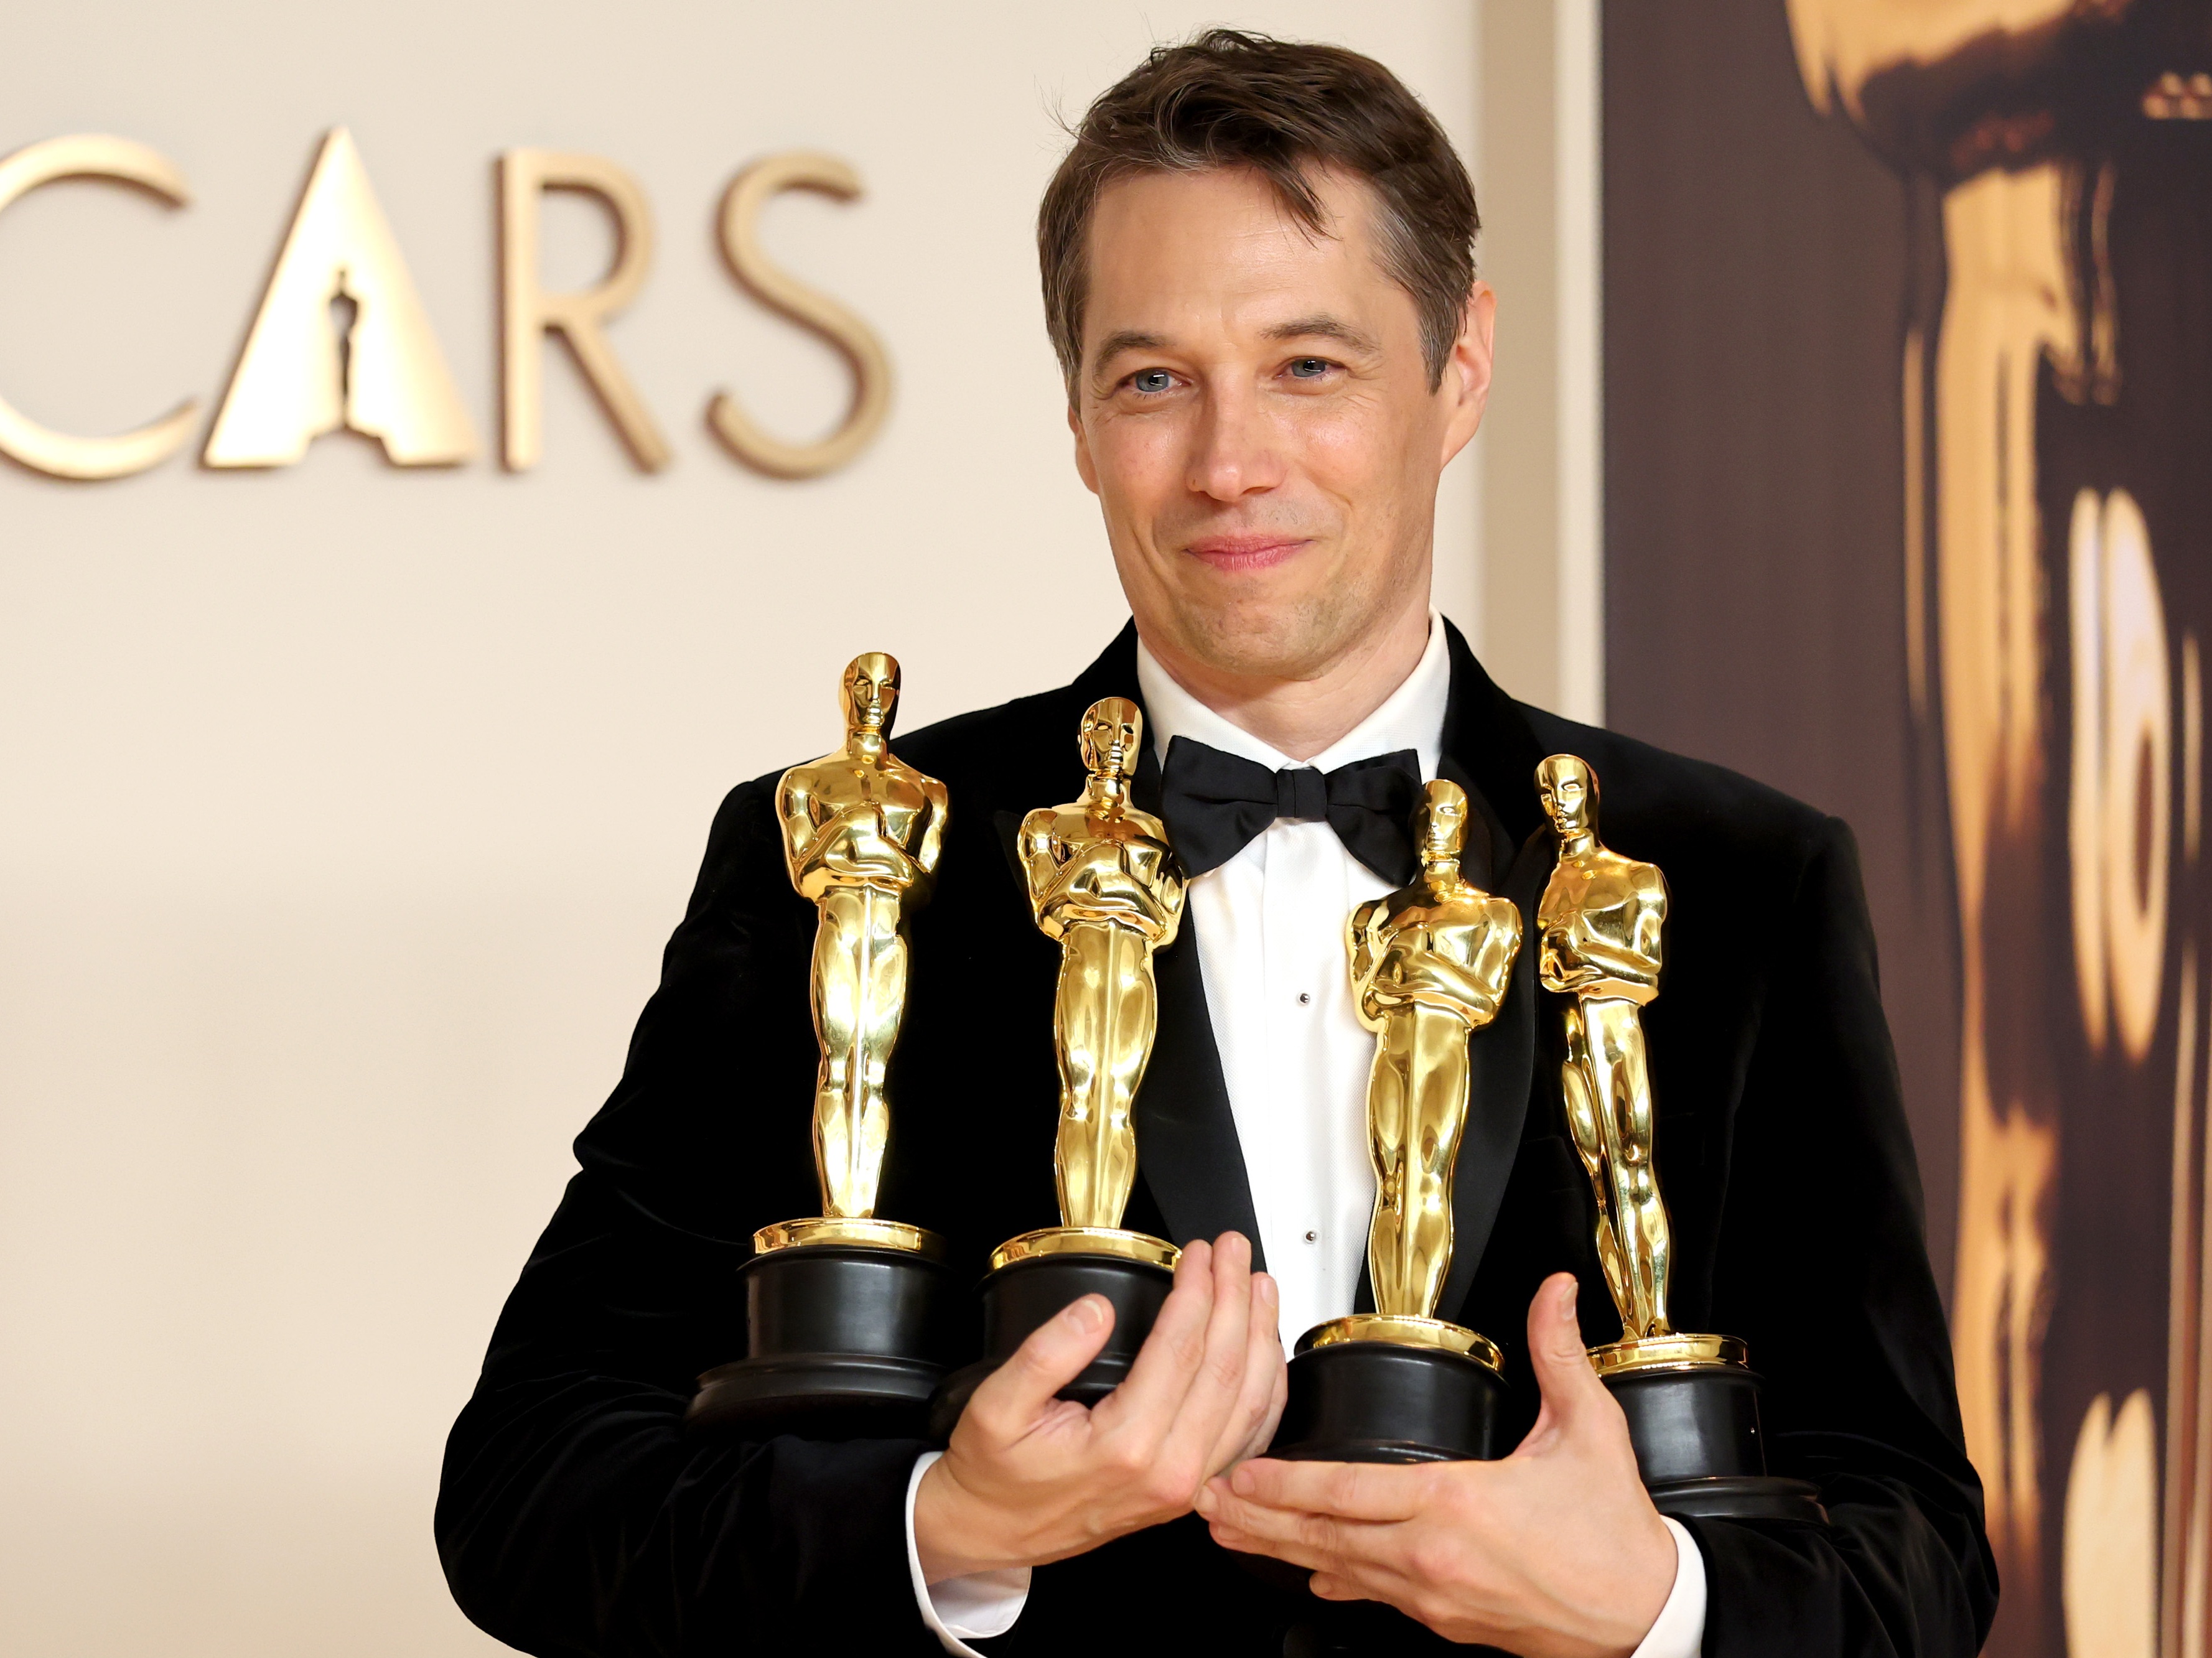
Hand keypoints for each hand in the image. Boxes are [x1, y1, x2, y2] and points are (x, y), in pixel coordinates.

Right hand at [913, 1233, 1286, 1582]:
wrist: (995, 1531)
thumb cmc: (996, 1472)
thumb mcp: (996, 1405)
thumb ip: (1047, 1354)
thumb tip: (1097, 1309)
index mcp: (1126, 1446)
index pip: (1181, 1349)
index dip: (1196, 1290)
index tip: (1195, 1253)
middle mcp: (1170, 1471)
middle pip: (1225, 1368)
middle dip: (1235, 1298)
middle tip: (1233, 1249)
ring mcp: (1186, 1487)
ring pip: (1249, 1402)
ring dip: (1261, 1336)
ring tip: (1260, 1285)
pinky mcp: (1189, 1491)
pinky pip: (1248, 1437)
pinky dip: (1267, 1389)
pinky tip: (1266, 1352)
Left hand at [1195, 1273, 1675, 1657]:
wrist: (1644, 1618)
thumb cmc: (1615, 1533)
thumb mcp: (1589, 1428)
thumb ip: (1556, 1351)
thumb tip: (1553, 1290)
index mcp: (1456, 1504)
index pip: (1347, 1489)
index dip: (1285, 1481)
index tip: (1239, 1471)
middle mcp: (1431, 1557)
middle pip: (1323, 1534)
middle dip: (1257, 1517)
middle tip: (1203, 1501)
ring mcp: (1434, 1597)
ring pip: (1338, 1569)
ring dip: (1279, 1547)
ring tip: (1229, 1531)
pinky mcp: (1445, 1622)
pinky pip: (1374, 1596)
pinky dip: (1334, 1579)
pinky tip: (1305, 1573)